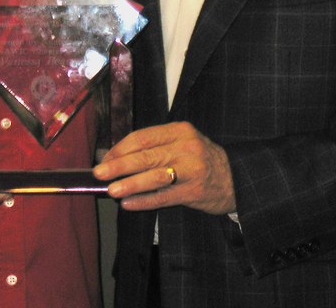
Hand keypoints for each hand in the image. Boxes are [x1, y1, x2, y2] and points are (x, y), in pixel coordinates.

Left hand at [93, 122, 235, 214]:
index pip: (143, 136)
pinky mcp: (194, 191)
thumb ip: (153, 147)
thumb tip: (113, 156)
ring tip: (111, 190)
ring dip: (130, 183)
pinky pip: (164, 197)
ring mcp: (191, 169)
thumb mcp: (181, 144)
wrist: (236, 179)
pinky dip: (144, 201)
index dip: (121, 148)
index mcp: (180, 130)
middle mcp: (186, 147)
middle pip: (146, 155)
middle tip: (99, 173)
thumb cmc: (200, 160)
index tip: (105, 158)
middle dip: (119, 165)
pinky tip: (129, 204)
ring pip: (154, 176)